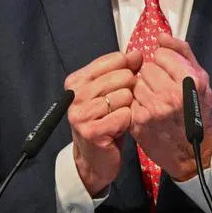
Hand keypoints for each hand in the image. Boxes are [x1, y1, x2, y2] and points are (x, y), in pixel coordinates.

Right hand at [64, 49, 143, 195]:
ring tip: (118, 117)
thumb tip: (137, 54)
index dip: (127, 68)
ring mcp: (81, 114)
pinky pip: (124, 115)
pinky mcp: (91, 131)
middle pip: (121, 77)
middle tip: (120, 106)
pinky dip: (127, 121)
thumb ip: (121, 70)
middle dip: (129, 90)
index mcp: (76, 81)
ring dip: (128, 107)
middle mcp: (75, 95)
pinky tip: (119, 127)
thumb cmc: (104, 122)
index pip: (112, 60)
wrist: (95, 158)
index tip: (127, 81)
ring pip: (124, 96)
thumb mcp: (110, 92)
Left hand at [130, 34, 211, 180]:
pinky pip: (129, 99)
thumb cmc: (198, 113)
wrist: (192, 152)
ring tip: (155, 100)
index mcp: (189, 81)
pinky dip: (136, 103)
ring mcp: (153, 109)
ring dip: (142, 89)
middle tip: (162, 89)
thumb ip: (182, 53)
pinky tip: (147, 111)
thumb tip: (161, 36)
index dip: (164, 63)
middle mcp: (171, 95)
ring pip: (135, 82)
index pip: (160, 55)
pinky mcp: (138, 121)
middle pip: (146, 68)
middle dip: (152, 76)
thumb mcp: (202, 80)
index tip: (170, 74)